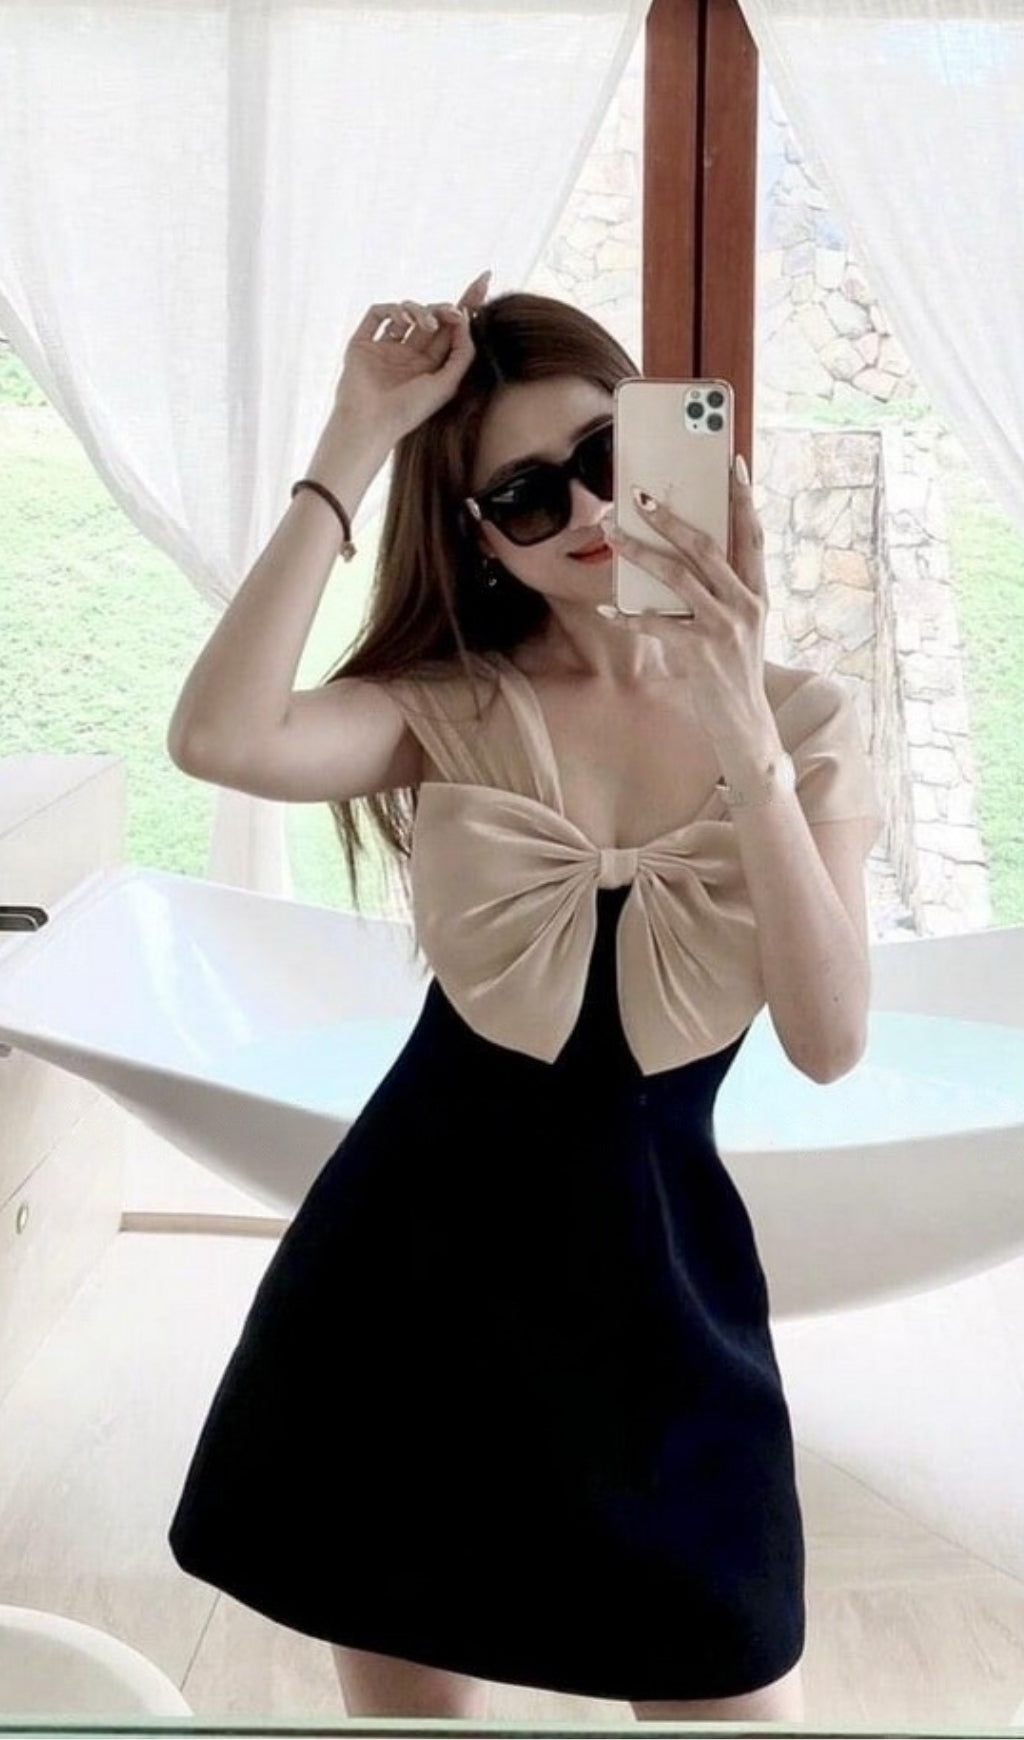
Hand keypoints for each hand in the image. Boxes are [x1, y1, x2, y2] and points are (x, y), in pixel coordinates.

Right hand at [332, 269, 491, 442]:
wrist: (371, 423)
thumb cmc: (409, 412)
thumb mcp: (447, 384)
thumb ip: (462, 353)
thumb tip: (465, 319)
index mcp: (429, 367)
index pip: (450, 331)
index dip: (466, 306)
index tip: (483, 282)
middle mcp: (408, 356)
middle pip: (432, 318)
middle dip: (445, 308)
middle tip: (455, 311)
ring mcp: (385, 349)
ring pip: (407, 313)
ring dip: (421, 312)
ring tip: (427, 326)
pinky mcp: (363, 344)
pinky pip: (378, 314)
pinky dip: (393, 310)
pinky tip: (403, 320)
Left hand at [599, 466, 770, 741]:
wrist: (745, 723)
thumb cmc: (733, 672)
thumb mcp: (739, 627)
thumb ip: (721, 594)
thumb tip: (683, 559)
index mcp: (757, 593)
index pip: (753, 535)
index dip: (743, 498)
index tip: (732, 463)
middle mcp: (745, 604)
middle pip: (706, 547)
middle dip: (670, 518)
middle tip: (640, 497)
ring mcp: (724, 626)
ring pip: (677, 577)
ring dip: (639, 553)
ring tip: (611, 536)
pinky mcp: (700, 651)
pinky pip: (656, 624)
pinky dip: (628, 616)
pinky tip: (605, 609)